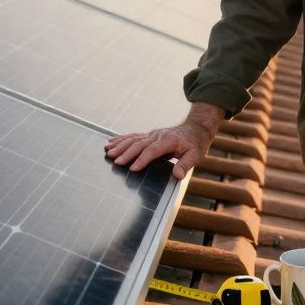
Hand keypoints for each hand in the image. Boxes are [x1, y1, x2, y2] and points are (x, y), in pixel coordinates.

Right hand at [104, 102, 223, 178]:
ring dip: (120, 145)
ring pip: (133, 139)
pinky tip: (111, 142)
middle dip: (126, 153)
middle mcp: (158, 135)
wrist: (196, 128)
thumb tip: (178, 176)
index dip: (142, 159)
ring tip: (108, 151)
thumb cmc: (195, 143)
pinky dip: (121, 139)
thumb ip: (185, 165)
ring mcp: (152, 134)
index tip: (132, 168)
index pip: (153, 150)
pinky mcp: (149, 135)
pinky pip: (133, 136)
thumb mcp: (195, 155)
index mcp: (169, 140)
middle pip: (139, 144)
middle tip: (116, 161)